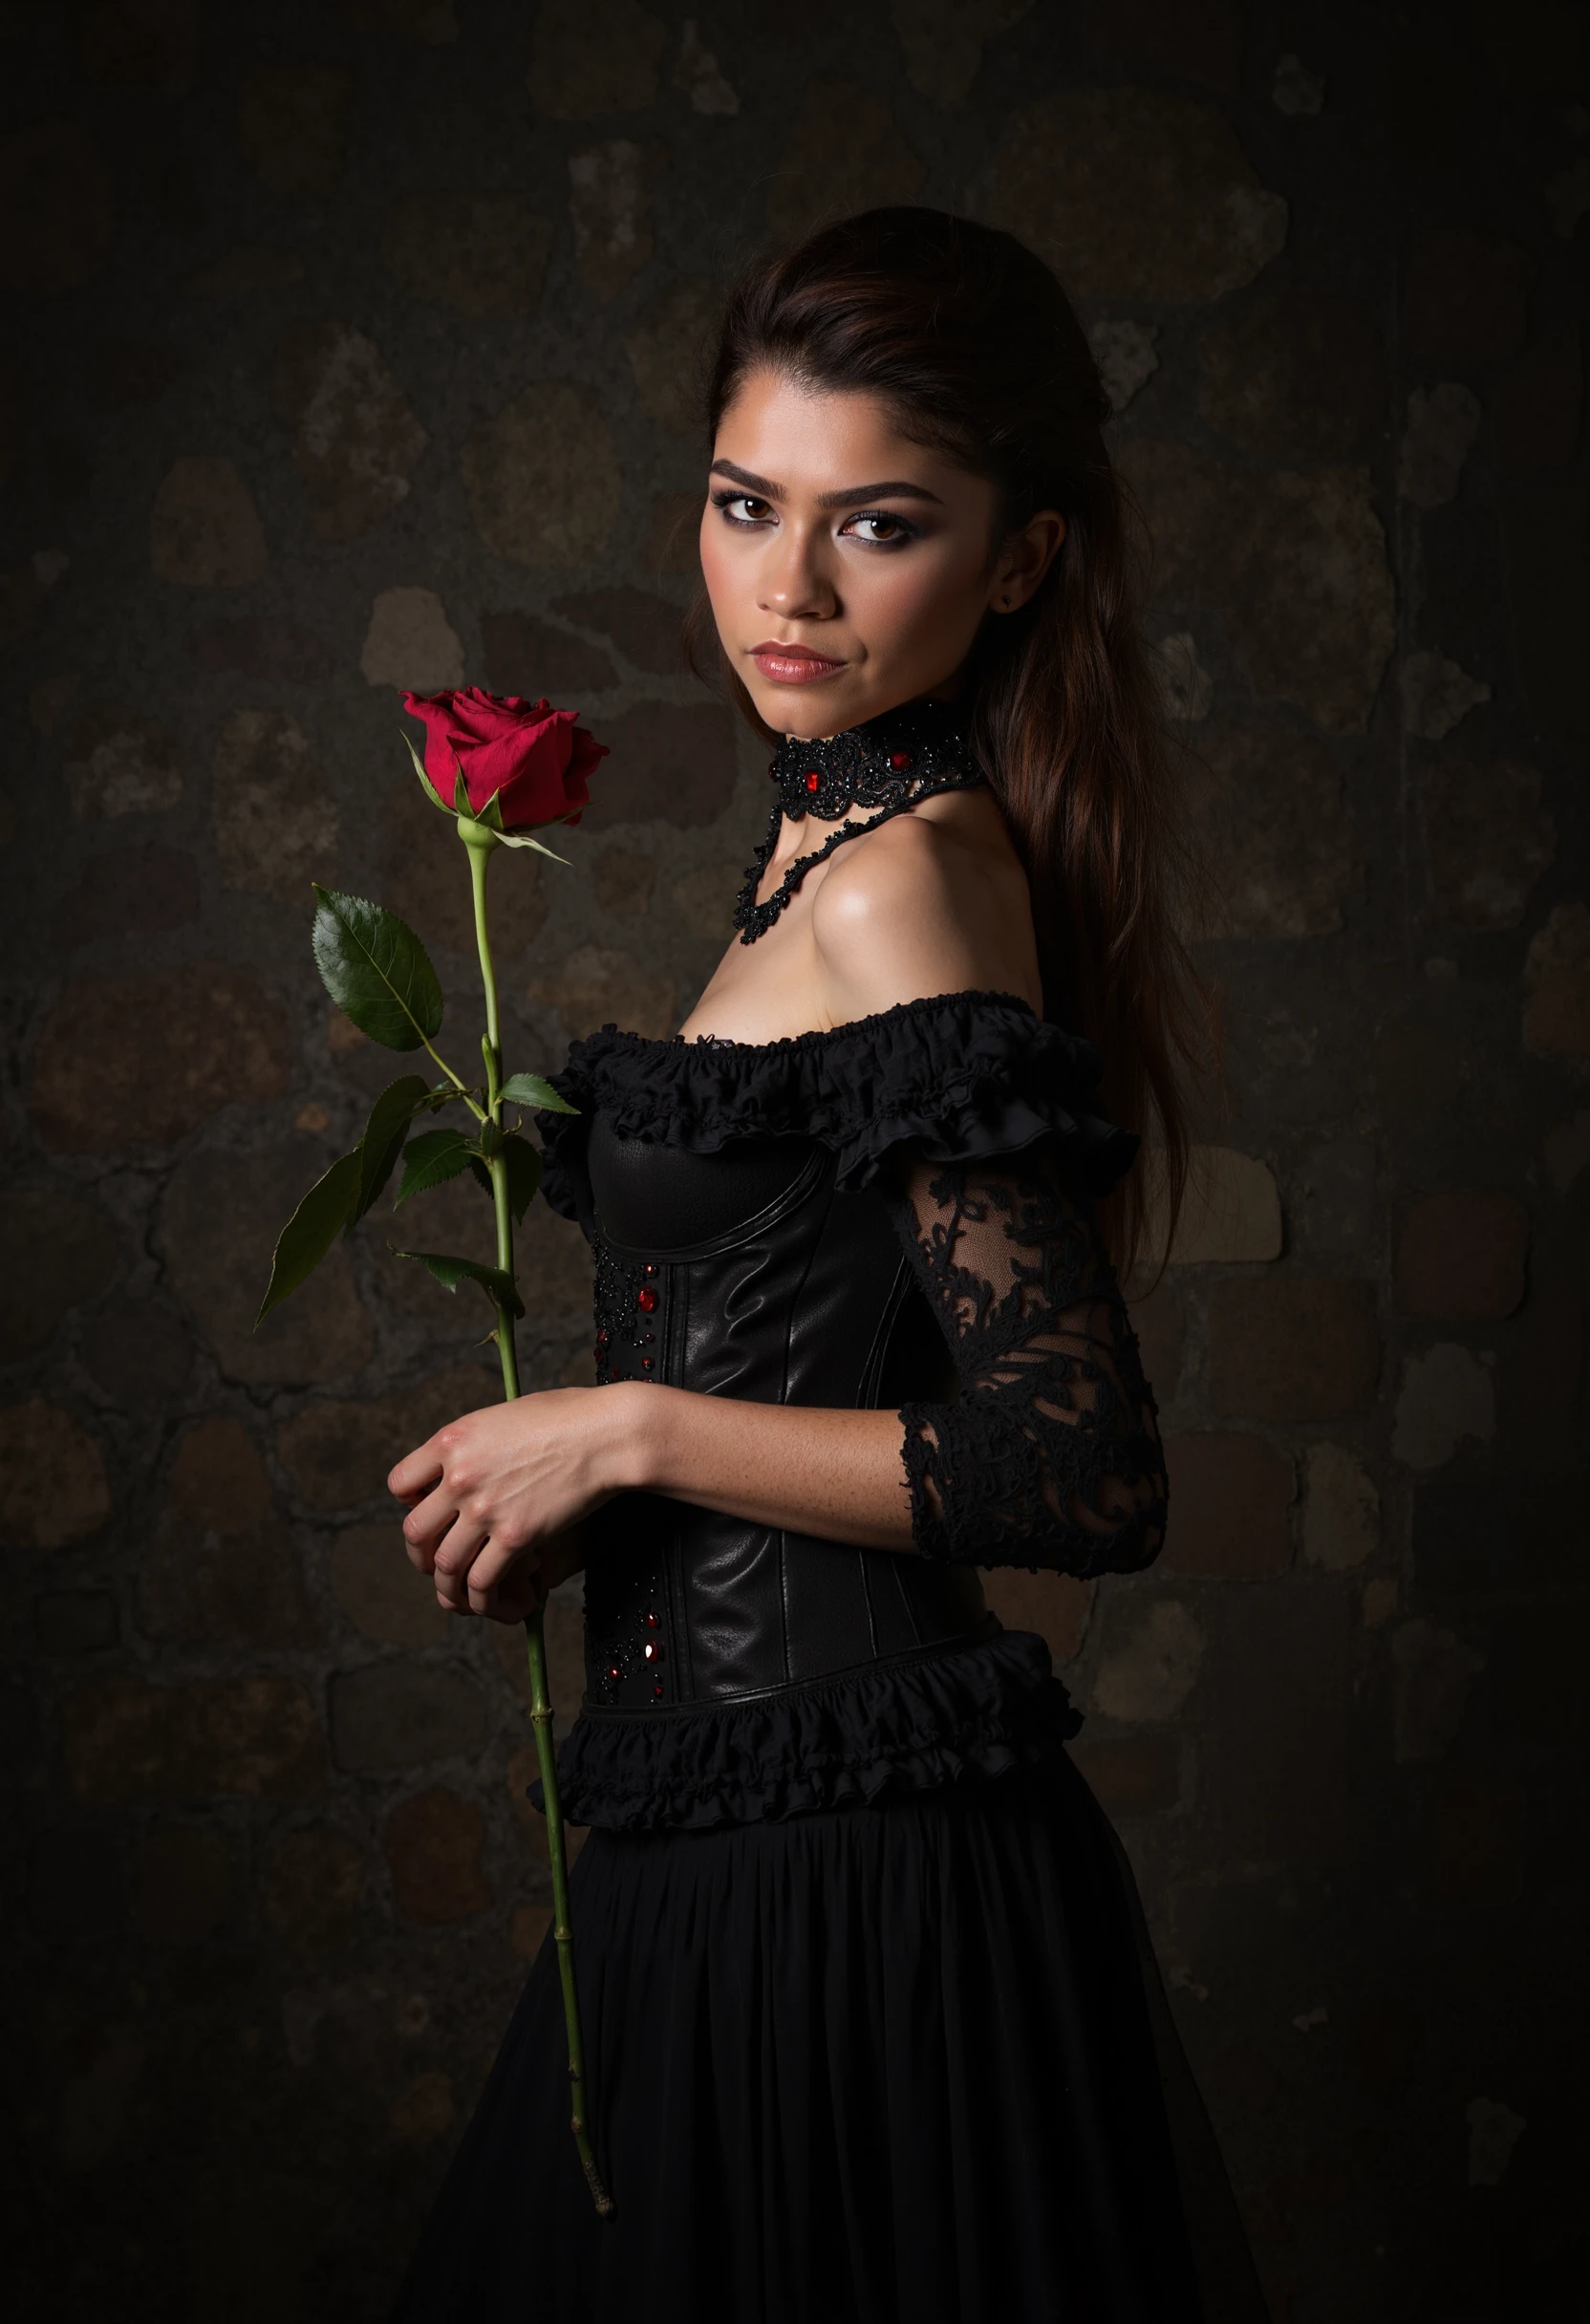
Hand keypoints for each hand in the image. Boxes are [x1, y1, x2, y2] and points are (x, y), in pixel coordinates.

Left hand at [388, 1386, 640, 1618]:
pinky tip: (491, 1600)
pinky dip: (481, 1599)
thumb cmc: (569, 1417)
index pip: (399, 1483)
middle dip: (421, 1556)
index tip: (430, 1512)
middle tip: (435, 1563)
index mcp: (452, 1440)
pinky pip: (481, 1581)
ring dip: (448, 1587)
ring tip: (460, 1594)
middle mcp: (460, 1476)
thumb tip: (469, 1469)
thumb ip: (477, 1445)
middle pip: (415, 1531)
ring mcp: (486, 1508)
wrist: (608, 1434)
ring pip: (444, 1565)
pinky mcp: (516, 1535)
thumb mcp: (504, 1416)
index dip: (410, 1504)